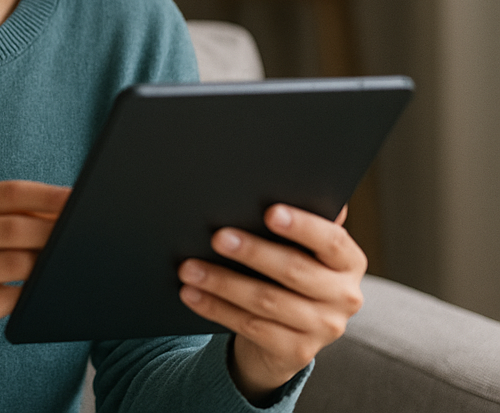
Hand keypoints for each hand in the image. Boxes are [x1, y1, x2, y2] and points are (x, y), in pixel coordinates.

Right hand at [0, 180, 70, 357]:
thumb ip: (17, 211)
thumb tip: (65, 209)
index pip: (10, 192)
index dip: (47, 194)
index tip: (76, 197)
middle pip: (14, 228)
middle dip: (52, 231)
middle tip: (77, 235)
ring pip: (16, 263)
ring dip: (45, 263)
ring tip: (60, 262)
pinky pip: (12, 299)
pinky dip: (33, 293)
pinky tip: (41, 289)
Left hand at [177, 204, 365, 401]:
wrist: (289, 331)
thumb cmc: (289, 270)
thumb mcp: (300, 247)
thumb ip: (296, 222)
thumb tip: (279, 183)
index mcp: (348, 261)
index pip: (331, 240)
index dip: (302, 225)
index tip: (269, 212)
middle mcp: (345, 296)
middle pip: (294, 270)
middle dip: (251, 252)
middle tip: (216, 237)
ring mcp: (324, 329)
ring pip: (266, 301)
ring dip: (222, 282)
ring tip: (189, 267)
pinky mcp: (298, 353)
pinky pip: (250, 327)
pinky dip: (216, 308)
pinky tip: (191, 294)